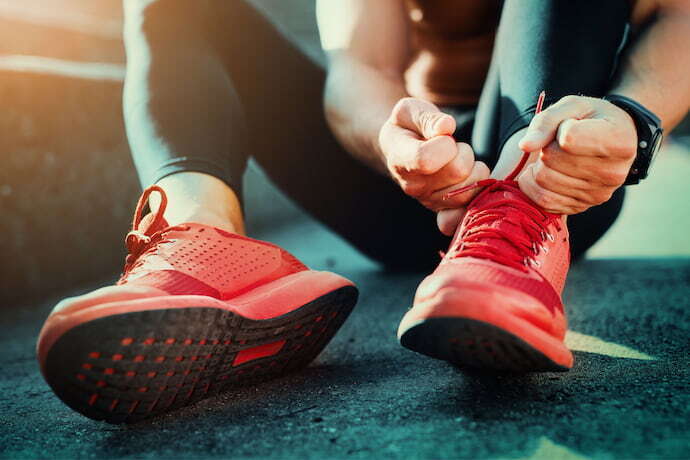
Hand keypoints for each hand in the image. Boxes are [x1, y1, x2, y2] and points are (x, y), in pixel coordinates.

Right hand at [379, 97, 489, 233]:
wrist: (402, 148)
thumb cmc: (407, 126)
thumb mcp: (409, 111)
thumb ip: (426, 117)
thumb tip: (446, 127)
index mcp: (400, 159)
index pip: (426, 159)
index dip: (444, 143)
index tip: (442, 134)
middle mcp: (413, 185)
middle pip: (457, 171)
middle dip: (463, 151)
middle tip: (453, 145)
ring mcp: (429, 200)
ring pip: (469, 188)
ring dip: (473, 168)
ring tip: (458, 159)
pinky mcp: (445, 209)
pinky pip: (471, 204)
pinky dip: (477, 187)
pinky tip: (468, 175)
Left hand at [517, 95, 636, 214]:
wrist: (611, 141)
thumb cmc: (590, 119)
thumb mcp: (572, 106)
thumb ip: (546, 122)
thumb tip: (524, 146)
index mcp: (618, 141)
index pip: (568, 139)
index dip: (560, 128)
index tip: (571, 125)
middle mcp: (613, 173)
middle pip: (551, 160)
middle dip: (547, 147)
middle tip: (559, 142)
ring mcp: (598, 194)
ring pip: (544, 180)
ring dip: (539, 165)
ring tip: (555, 157)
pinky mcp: (581, 207)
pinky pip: (543, 200)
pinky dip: (534, 184)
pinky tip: (546, 172)